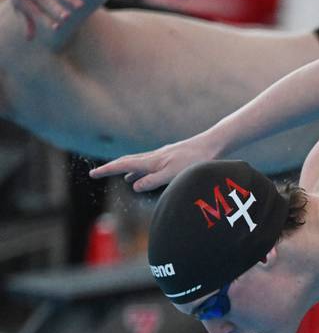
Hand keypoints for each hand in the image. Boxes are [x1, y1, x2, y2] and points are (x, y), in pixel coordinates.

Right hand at [89, 136, 219, 191]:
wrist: (210, 146)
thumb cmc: (194, 161)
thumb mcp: (173, 174)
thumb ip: (153, 180)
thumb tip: (133, 186)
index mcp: (151, 161)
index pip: (123, 165)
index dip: (107, 170)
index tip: (92, 174)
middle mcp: (153, 157)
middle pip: (127, 162)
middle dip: (111, 168)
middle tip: (97, 173)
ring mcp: (162, 156)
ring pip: (139, 163)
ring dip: (127, 169)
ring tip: (121, 177)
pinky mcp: (170, 158)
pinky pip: (150, 165)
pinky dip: (142, 170)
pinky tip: (146, 174)